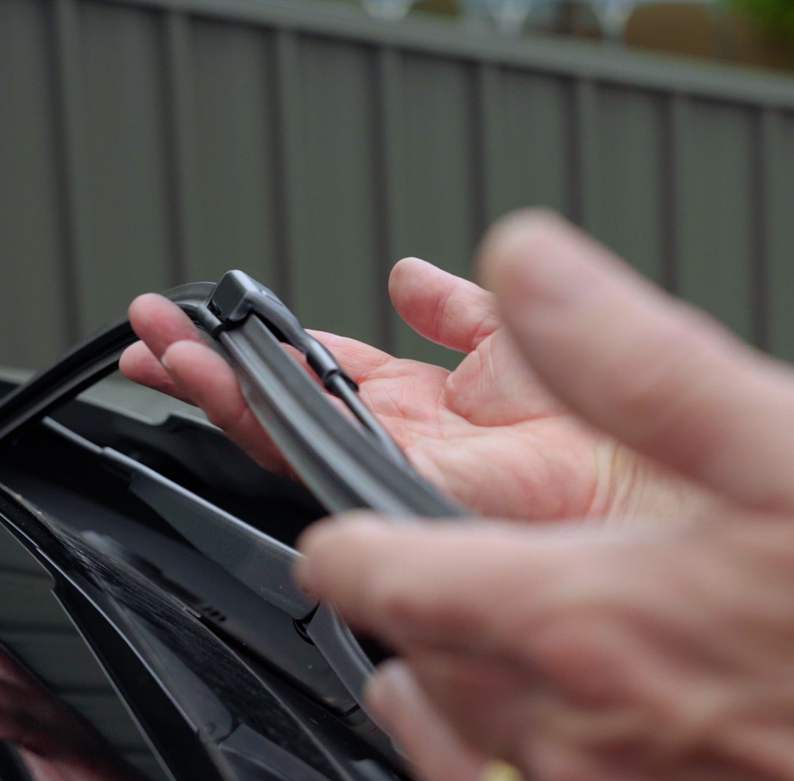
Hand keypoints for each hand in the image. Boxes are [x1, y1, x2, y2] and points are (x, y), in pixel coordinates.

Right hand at [119, 258, 699, 522]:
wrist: (644, 482)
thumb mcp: (511, 339)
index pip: (318, 373)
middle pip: (278, 405)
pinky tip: (204, 376)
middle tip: (149, 333)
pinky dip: (246, 411)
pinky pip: (300, 450)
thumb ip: (455, 310)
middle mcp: (393, 442)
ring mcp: (383, 470)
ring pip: (273, 430)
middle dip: (210, 368)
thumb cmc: (609, 428)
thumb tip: (407, 276)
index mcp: (422, 407)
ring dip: (210, 385)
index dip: (260, 347)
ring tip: (153, 348)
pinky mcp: (383, 490)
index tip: (205, 318)